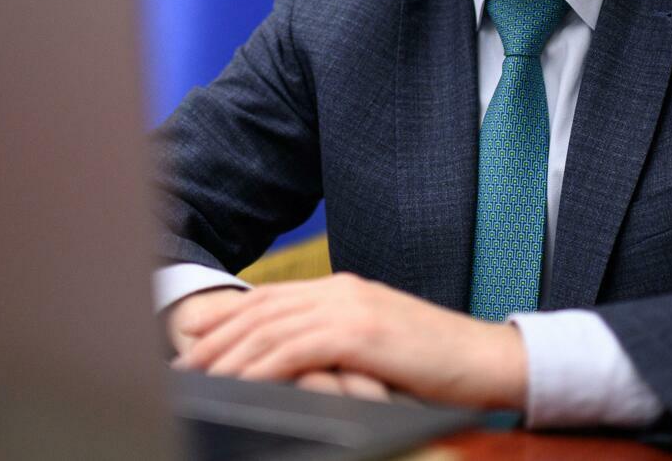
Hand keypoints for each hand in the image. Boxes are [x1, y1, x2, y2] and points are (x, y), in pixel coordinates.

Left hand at [172, 272, 525, 409]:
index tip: (195, 345)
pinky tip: (239, 382)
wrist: (489, 359)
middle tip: (182, 363)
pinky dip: (261, 366)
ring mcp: (351, 307)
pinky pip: (295, 349)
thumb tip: (300, 366)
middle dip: (216, 336)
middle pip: (261, 309)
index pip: (271, 300)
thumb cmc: (438, 363)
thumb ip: (339, 344)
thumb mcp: (379, 346)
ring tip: (197, 377)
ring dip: (228, 354)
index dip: (228, 321)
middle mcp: (341, 290)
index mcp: (343, 289)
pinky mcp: (361, 332)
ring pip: (270, 327)